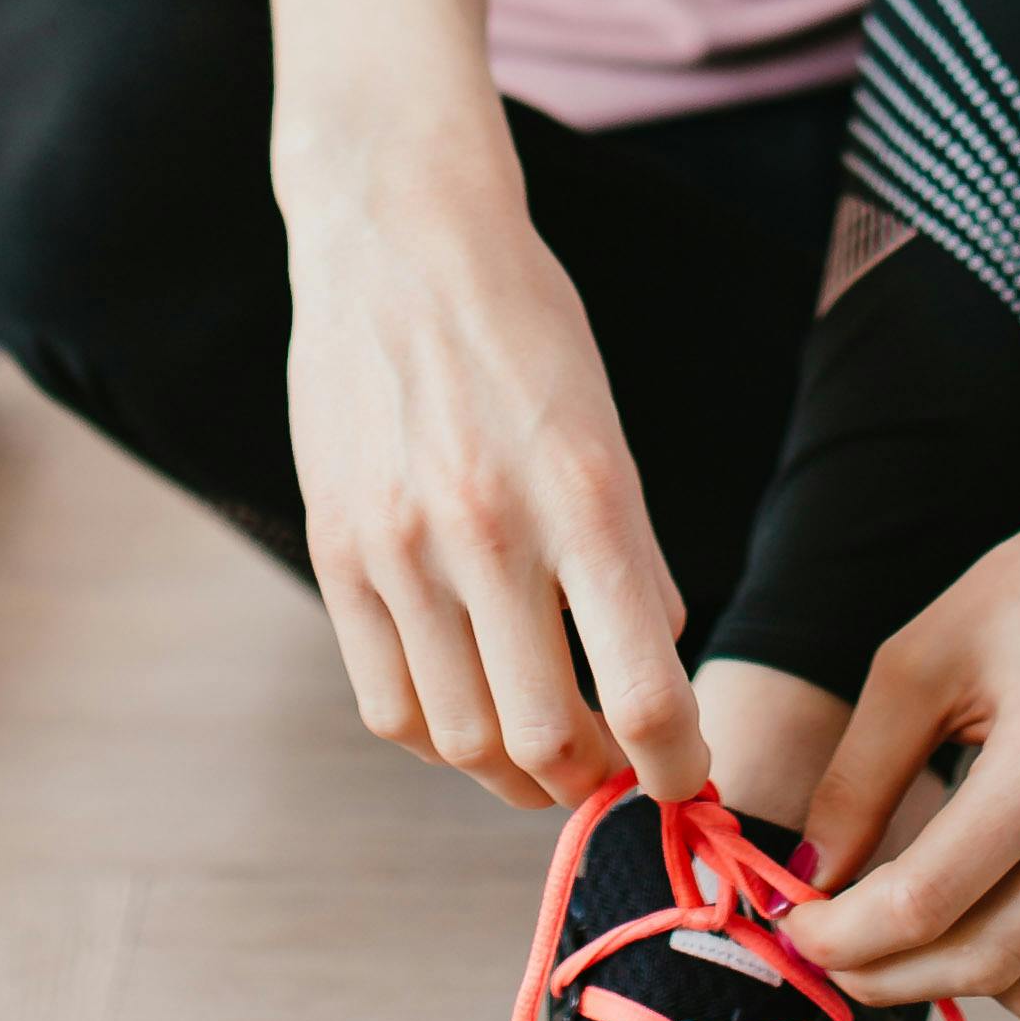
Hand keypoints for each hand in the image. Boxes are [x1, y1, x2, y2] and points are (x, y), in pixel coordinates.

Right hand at [282, 132, 705, 812]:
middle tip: (612, 775)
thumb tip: (656, 668)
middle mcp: (489, 531)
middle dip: (592, 784)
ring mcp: (399, 548)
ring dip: (514, 774)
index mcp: (587, 496)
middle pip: (544, 742)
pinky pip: (386, 701)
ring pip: (460, 738)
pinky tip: (469, 711)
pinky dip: (436, 736)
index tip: (686, 779)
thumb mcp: (606, 427)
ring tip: (544, 756)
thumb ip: (631, 554)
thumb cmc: (523, 326)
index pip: (646, 692)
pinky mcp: (334, 549)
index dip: (676, 766)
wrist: (396, 236)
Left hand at [791, 473, 1019, 1018]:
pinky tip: (965, 908)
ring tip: (888, 935)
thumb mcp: (917, 665)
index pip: (931, 899)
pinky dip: (1008, 958)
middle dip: (884, 973)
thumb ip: (857, 782)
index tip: (792, 927)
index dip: (845, 934)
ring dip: (946, 979)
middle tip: (825, 950)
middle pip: (982, 959)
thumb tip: (807, 883)